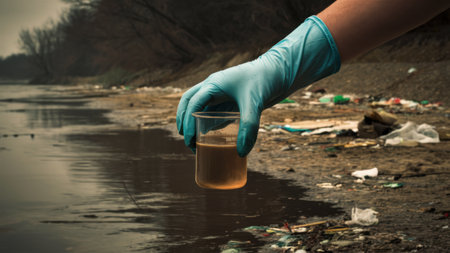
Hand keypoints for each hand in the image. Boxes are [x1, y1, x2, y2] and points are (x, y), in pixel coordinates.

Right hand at [176, 16, 340, 156]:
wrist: (281, 71)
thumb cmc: (265, 80)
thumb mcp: (255, 103)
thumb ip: (248, 126)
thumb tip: (241, 153)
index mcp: (214, 84)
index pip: (193, 102)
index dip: (187, 121)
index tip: (188, 139)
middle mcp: (214, 87)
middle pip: (189, 102)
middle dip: (183, 121)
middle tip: (187, 141)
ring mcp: (222, 94)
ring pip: (199, 107)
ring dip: (193, 122)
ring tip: (195, 143)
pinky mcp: (231, 100)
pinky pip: (214, 111)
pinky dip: (208, 123)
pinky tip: (210, 137)